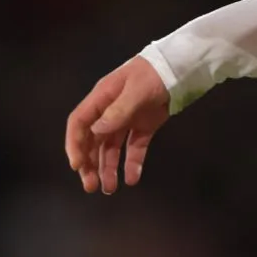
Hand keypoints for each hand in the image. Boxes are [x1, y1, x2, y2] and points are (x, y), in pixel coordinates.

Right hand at [65, 57, 170, 194]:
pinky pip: (134, 148)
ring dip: (107, 168)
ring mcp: (127, 120)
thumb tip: (96, 131)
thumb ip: (118, 111)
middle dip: (89, 163)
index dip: (75, 144)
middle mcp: (110, 111)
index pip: (80, 123)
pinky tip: (132, 179)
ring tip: (109, 189)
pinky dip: (132, 163)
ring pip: (111, 148)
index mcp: (102, 98)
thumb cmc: (155, 74)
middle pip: (92, 140)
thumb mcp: (136, 90)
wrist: (181, 68)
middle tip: (91, 186)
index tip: (77, 166)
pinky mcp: (144, 127)